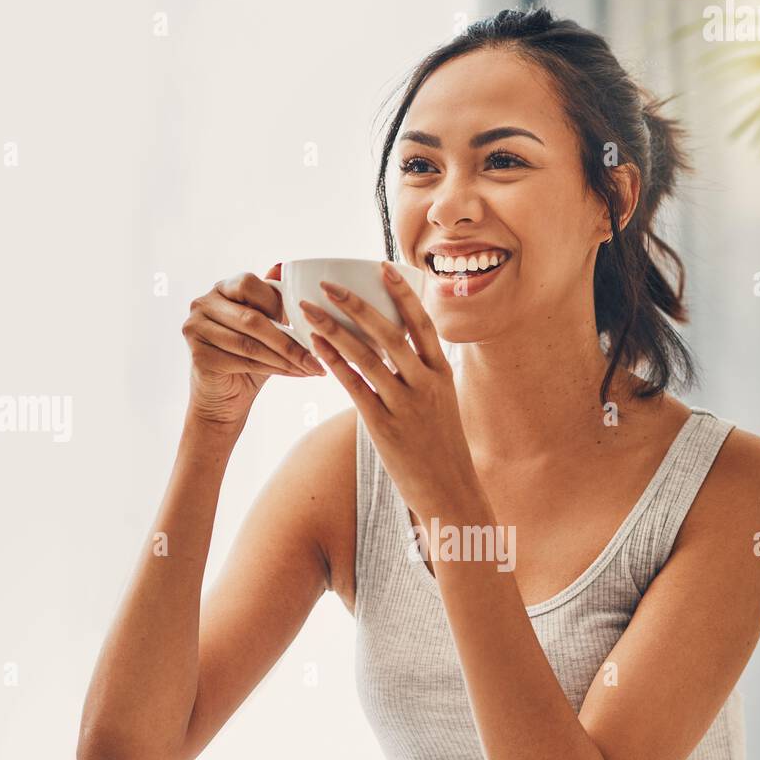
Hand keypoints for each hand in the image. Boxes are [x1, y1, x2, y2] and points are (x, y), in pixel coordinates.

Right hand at [182, 266, 323, 429]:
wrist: (224, 399)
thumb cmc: (249, 359)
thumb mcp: (265, 326)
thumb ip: (271, 300)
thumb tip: (282, 265)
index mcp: (220, 288)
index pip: (249, 284)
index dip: (277, 303)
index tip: (305, 322)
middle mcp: (202, 303)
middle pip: (251, 318)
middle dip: (288, 339)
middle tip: (317, 355)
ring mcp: (195, 328)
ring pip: (250, 343)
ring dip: (286, 357)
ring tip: (311, 367)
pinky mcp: (198, 355)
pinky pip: (244, 361)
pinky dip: (275, 369)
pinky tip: (295, 374)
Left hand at [300, 263, 478, 518]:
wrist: (450, 492)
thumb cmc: (442, 449)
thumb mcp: (443, 405)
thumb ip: (424, 377)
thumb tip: (401, 353)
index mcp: (443, 374)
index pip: (423, 324)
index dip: (403, 294)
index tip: (383, 267)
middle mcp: (426, 385)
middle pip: (390, 333)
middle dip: (356, 305)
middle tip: (329, 286)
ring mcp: (406, 406)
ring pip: (367, 357)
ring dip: (335, 330)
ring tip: (309, 312)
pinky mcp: (384, 428)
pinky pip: (355, 388)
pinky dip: (334, 363)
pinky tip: (316, 347)